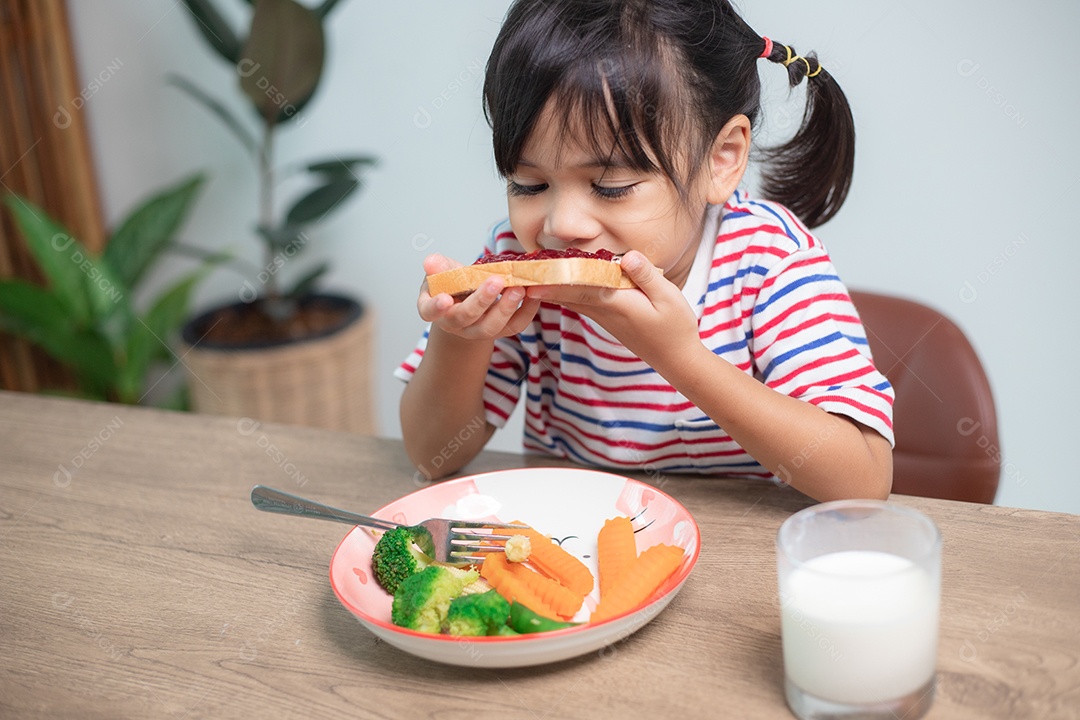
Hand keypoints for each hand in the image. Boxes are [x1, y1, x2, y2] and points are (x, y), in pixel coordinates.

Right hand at [418, 254, 539, 340]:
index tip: (445, 299)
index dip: (436, 307)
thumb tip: (430, 262)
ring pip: (491, 327)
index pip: (430, 311)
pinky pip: (514, 326)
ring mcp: (477, 330)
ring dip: (507, 308)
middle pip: (466, 318)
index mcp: (435, 310)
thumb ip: (438, 267)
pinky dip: (527, 311)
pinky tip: (533, 294)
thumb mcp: (441, 272)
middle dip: (482, 300)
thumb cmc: (452, 284)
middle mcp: (455, 324)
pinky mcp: (499, 330)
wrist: (467, 300)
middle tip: (497, 281)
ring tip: (519, 288)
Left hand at [524, 251, 699, 365]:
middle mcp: (604, 310)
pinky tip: (549, 286)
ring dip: (548, 287)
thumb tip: (626, 256)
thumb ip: (646, 276)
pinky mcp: (606, 317)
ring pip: (569, 298)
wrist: (675, 358)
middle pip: (566, 292)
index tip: (531, 271)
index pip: (579, 286)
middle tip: (515, 270)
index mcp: (616, 302)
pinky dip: (562, 293)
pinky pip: (578, 302)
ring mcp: (603, 316)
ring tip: (525, 274)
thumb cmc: (674, 327)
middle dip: (542, 281)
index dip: (554, 277)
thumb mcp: (668, 297)